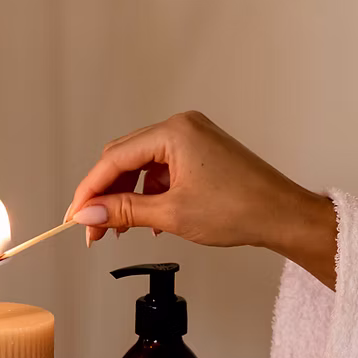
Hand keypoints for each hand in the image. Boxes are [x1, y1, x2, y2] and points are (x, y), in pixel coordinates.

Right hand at [66, 111, 337, 288]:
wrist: (282, 216)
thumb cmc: (241, 209)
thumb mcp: (171, 214)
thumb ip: (124, 212)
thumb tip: (89, 214)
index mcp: (173, 132)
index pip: (114, 158)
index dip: (90, 190)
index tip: (76, 216)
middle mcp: (182, 127)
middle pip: (125, 158)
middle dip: (106, 195)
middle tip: (94, 229)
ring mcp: (193, 138)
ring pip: (143, 166)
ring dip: (128, 197)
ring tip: (121, 229)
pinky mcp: (202, 153)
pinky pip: (163, 170)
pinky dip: (150, 193)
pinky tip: (149, 219)